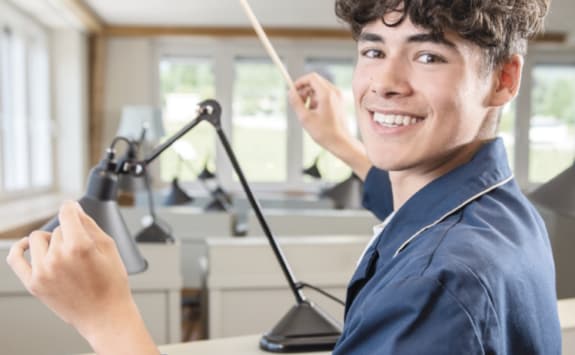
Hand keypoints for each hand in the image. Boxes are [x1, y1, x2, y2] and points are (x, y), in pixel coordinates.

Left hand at [6, 201, 157, 353]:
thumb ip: (90, 225)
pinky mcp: (33, 283)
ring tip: (64, 254)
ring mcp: (43, 271)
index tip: (72, 207)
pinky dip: (20, 247)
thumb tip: (75, 210)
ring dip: (52, 241)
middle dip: (70, 235)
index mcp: (79, 246)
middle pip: (58, 229)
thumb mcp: (109, 248)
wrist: (105, 315)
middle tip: (83, 251)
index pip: (67, 213)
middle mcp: (58, 257)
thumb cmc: (111, 285)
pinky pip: (16, 258)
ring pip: (39, 239)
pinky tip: (28, 245)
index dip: (72, 207)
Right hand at [289, 72, 350, 151]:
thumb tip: (290, 92)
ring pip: (319, 88)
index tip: (293, 91)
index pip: (311, 77)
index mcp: (327, 94)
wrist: (341, 142)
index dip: (300, 82)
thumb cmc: (324, 132)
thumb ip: (296, 103)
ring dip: (309, 96)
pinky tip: (315, 113)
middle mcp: (334, 92)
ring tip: (307, 110)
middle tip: (298, 103)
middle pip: (315, 81)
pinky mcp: (338, 101)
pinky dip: (316, 100)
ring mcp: (338, 96)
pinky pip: (324, 94)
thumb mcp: (305, 118)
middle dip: (304, 90)